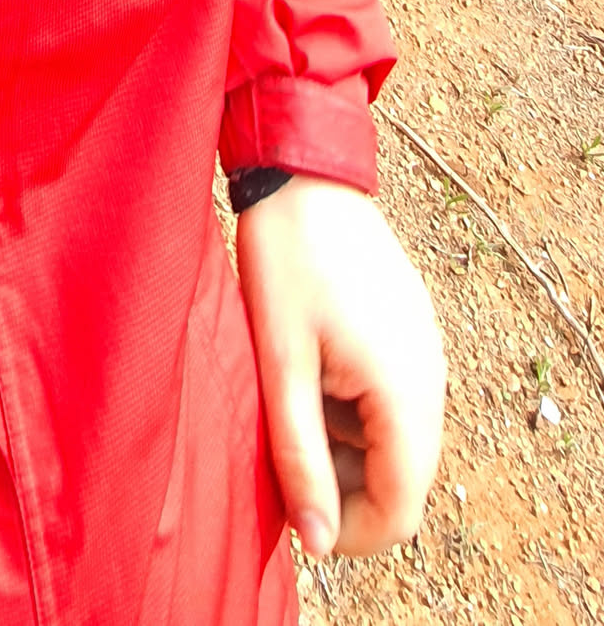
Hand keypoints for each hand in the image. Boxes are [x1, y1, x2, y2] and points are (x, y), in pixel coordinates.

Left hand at [236, 174, 444, 560]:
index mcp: (406, 390)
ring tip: (293, 402)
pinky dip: (356, 410)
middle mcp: (431, 376)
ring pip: (398, 441)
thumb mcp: (279, 365)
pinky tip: (313, 372)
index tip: (295, 514)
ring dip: (348, 448)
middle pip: (403, 479)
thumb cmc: (284, 260)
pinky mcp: (412, 331)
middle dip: (345, 489)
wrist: (301, 170)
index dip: (349, 533)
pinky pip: (394, 400)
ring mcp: (426, 350)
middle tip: (284, 455)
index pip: (400, 508)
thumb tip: (318, 539)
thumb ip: (299, 457)